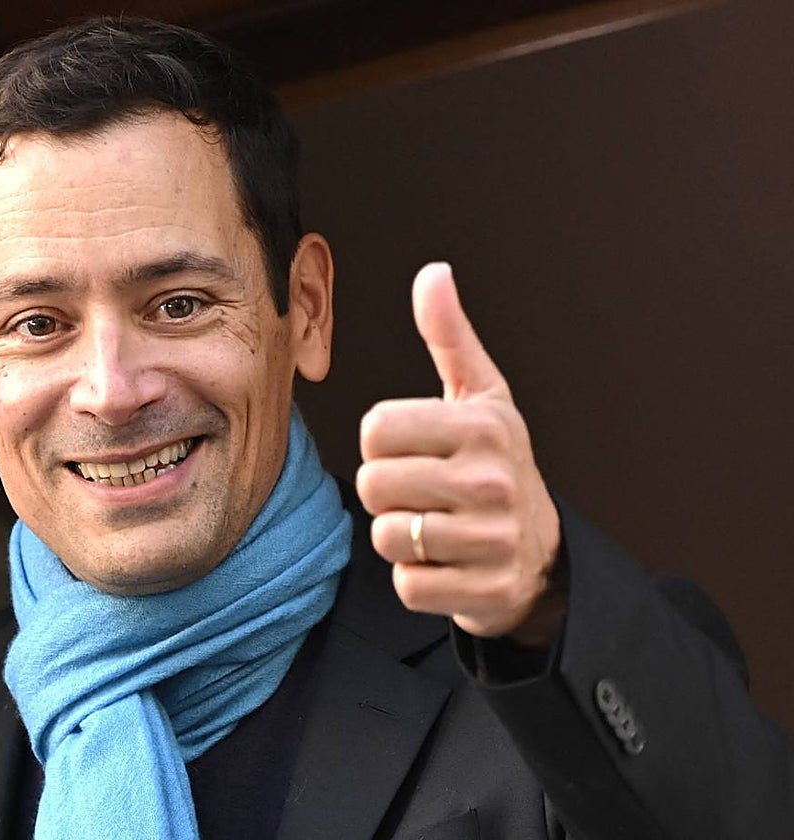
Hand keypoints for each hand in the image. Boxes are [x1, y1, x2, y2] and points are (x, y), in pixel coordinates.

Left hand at [356, 263, 562, 643]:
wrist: (542, 552)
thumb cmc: (497, 464)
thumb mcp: (482, 396)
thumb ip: (449, 337)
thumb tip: (432, 273)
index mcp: (483, 425)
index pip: (375, 429)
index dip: (383, 444)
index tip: (416, 450)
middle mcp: (491, 480)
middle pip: (373, 485)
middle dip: (387, 493)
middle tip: (423, 493)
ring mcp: (492, 540)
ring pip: (386, 537)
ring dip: (400, 537)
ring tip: (436, 526)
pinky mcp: (485, 590)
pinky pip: (407, 585)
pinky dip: (417, 578)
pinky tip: (447, 563)